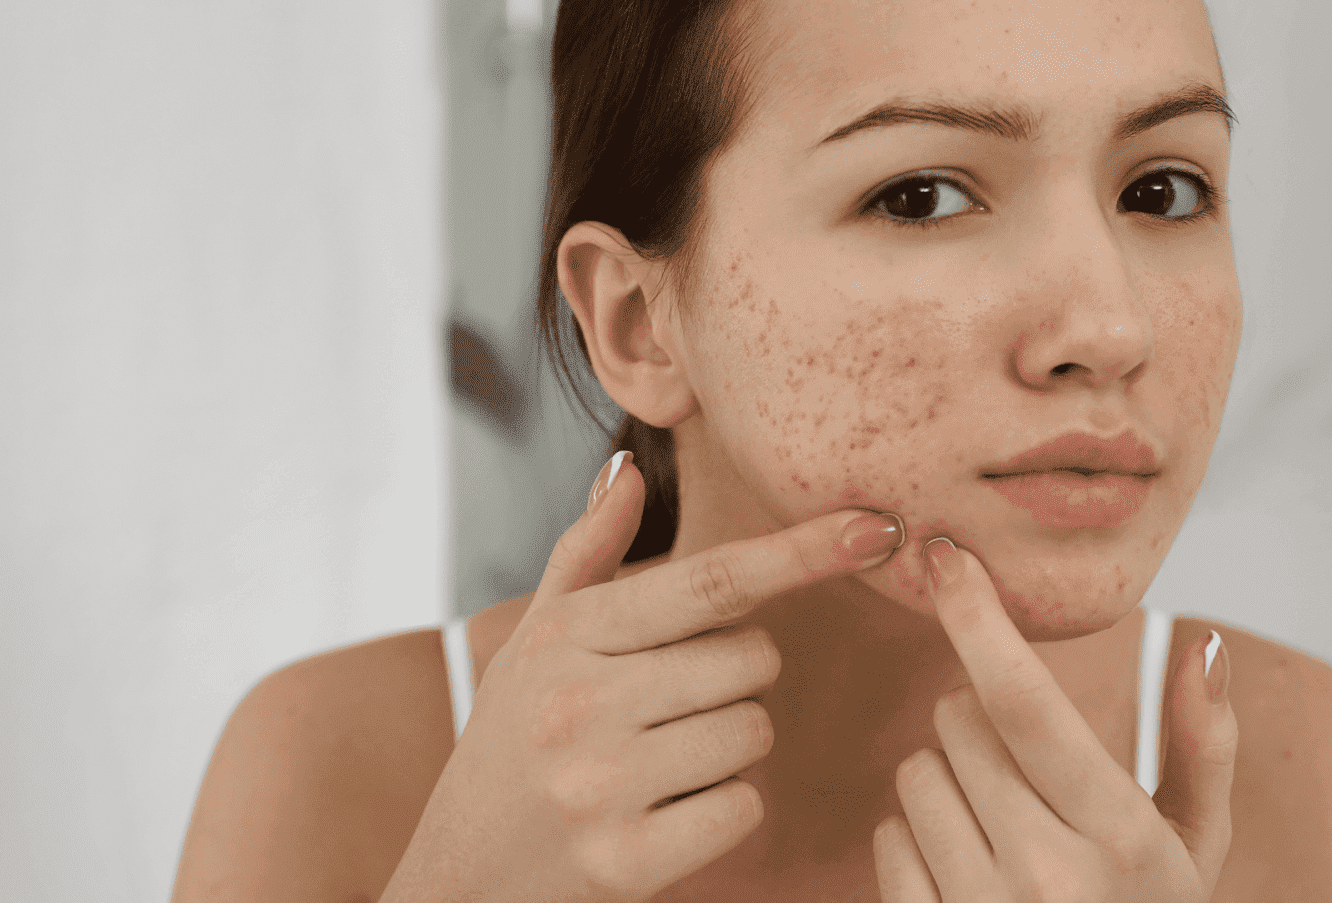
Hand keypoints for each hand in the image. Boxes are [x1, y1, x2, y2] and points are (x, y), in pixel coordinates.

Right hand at [386, 451, 905, 902]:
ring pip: (754, 730)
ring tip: (661, 760)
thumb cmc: (509, 745)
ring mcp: (603, 784)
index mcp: (567, 636)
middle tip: (670, 704)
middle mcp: (582, 702)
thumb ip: (586, 553)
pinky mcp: (627, 861)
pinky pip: (743, 806)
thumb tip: (627, 469)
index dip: (799, 551)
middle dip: (736, 677)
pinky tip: (667, 813)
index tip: (873, 525)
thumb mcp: (533, 642)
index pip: (709, 581)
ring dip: (730, 745)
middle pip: (751, 659)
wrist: (458, 880)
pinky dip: (724, 810)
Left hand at [873, 536, 1236, 902]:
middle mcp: (1046, 875)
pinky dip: (919, 838)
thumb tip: (1198, 642)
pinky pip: (890, 837)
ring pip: (917, 771)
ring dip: (949, 779)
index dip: (978, 619)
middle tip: (1024, 770)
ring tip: (1002, 827)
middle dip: (979, 721)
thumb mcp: (1196, 848)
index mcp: (1119, 837)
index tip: (944, 556)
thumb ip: (1202, 745)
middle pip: (957, 721)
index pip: (1025, 702)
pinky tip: (969, 869)